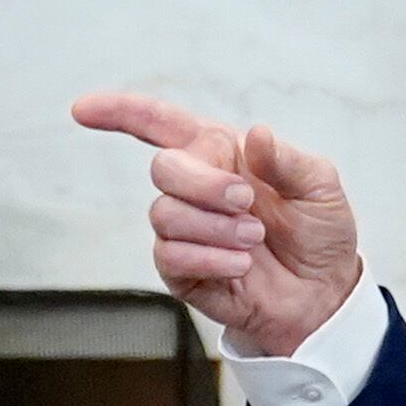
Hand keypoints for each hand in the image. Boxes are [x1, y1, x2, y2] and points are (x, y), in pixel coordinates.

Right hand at [70, 92, 364, 358]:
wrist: (322, 296)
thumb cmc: (319, 235)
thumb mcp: (320, 187)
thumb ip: (288, 160)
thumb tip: (255, 134)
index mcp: (222, 154)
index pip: (160, 125)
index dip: (120, 113)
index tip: (83, 110)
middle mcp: (196, 188)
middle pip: (163, 167)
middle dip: (203, 183)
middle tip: (246, 202)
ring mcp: (184, 229)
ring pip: (165, 214)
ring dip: (213, 226)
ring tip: (253, 240)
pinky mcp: (181, 270)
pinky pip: (170, 255)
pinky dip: (208, 257)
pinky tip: (239, 265)